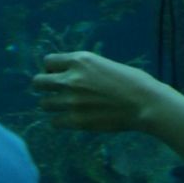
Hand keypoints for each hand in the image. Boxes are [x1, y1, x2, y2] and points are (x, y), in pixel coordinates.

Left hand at [32, 50, 168, 132]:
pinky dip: (61, 120)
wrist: (145, 103)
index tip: (58, 74)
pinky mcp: (75, 120)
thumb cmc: (133, 82)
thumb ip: (85, 69)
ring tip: (67, 106)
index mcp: (81, 60)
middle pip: (38, 83)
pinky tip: (73, 118)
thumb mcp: (106, 65)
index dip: (51, 69)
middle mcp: (71, 78)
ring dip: (53, 105)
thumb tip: (67, 76)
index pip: (48, 62)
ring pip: (44, 104)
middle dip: (43, 86)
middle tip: (55, 91)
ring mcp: (71, 101)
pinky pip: (54, 121)